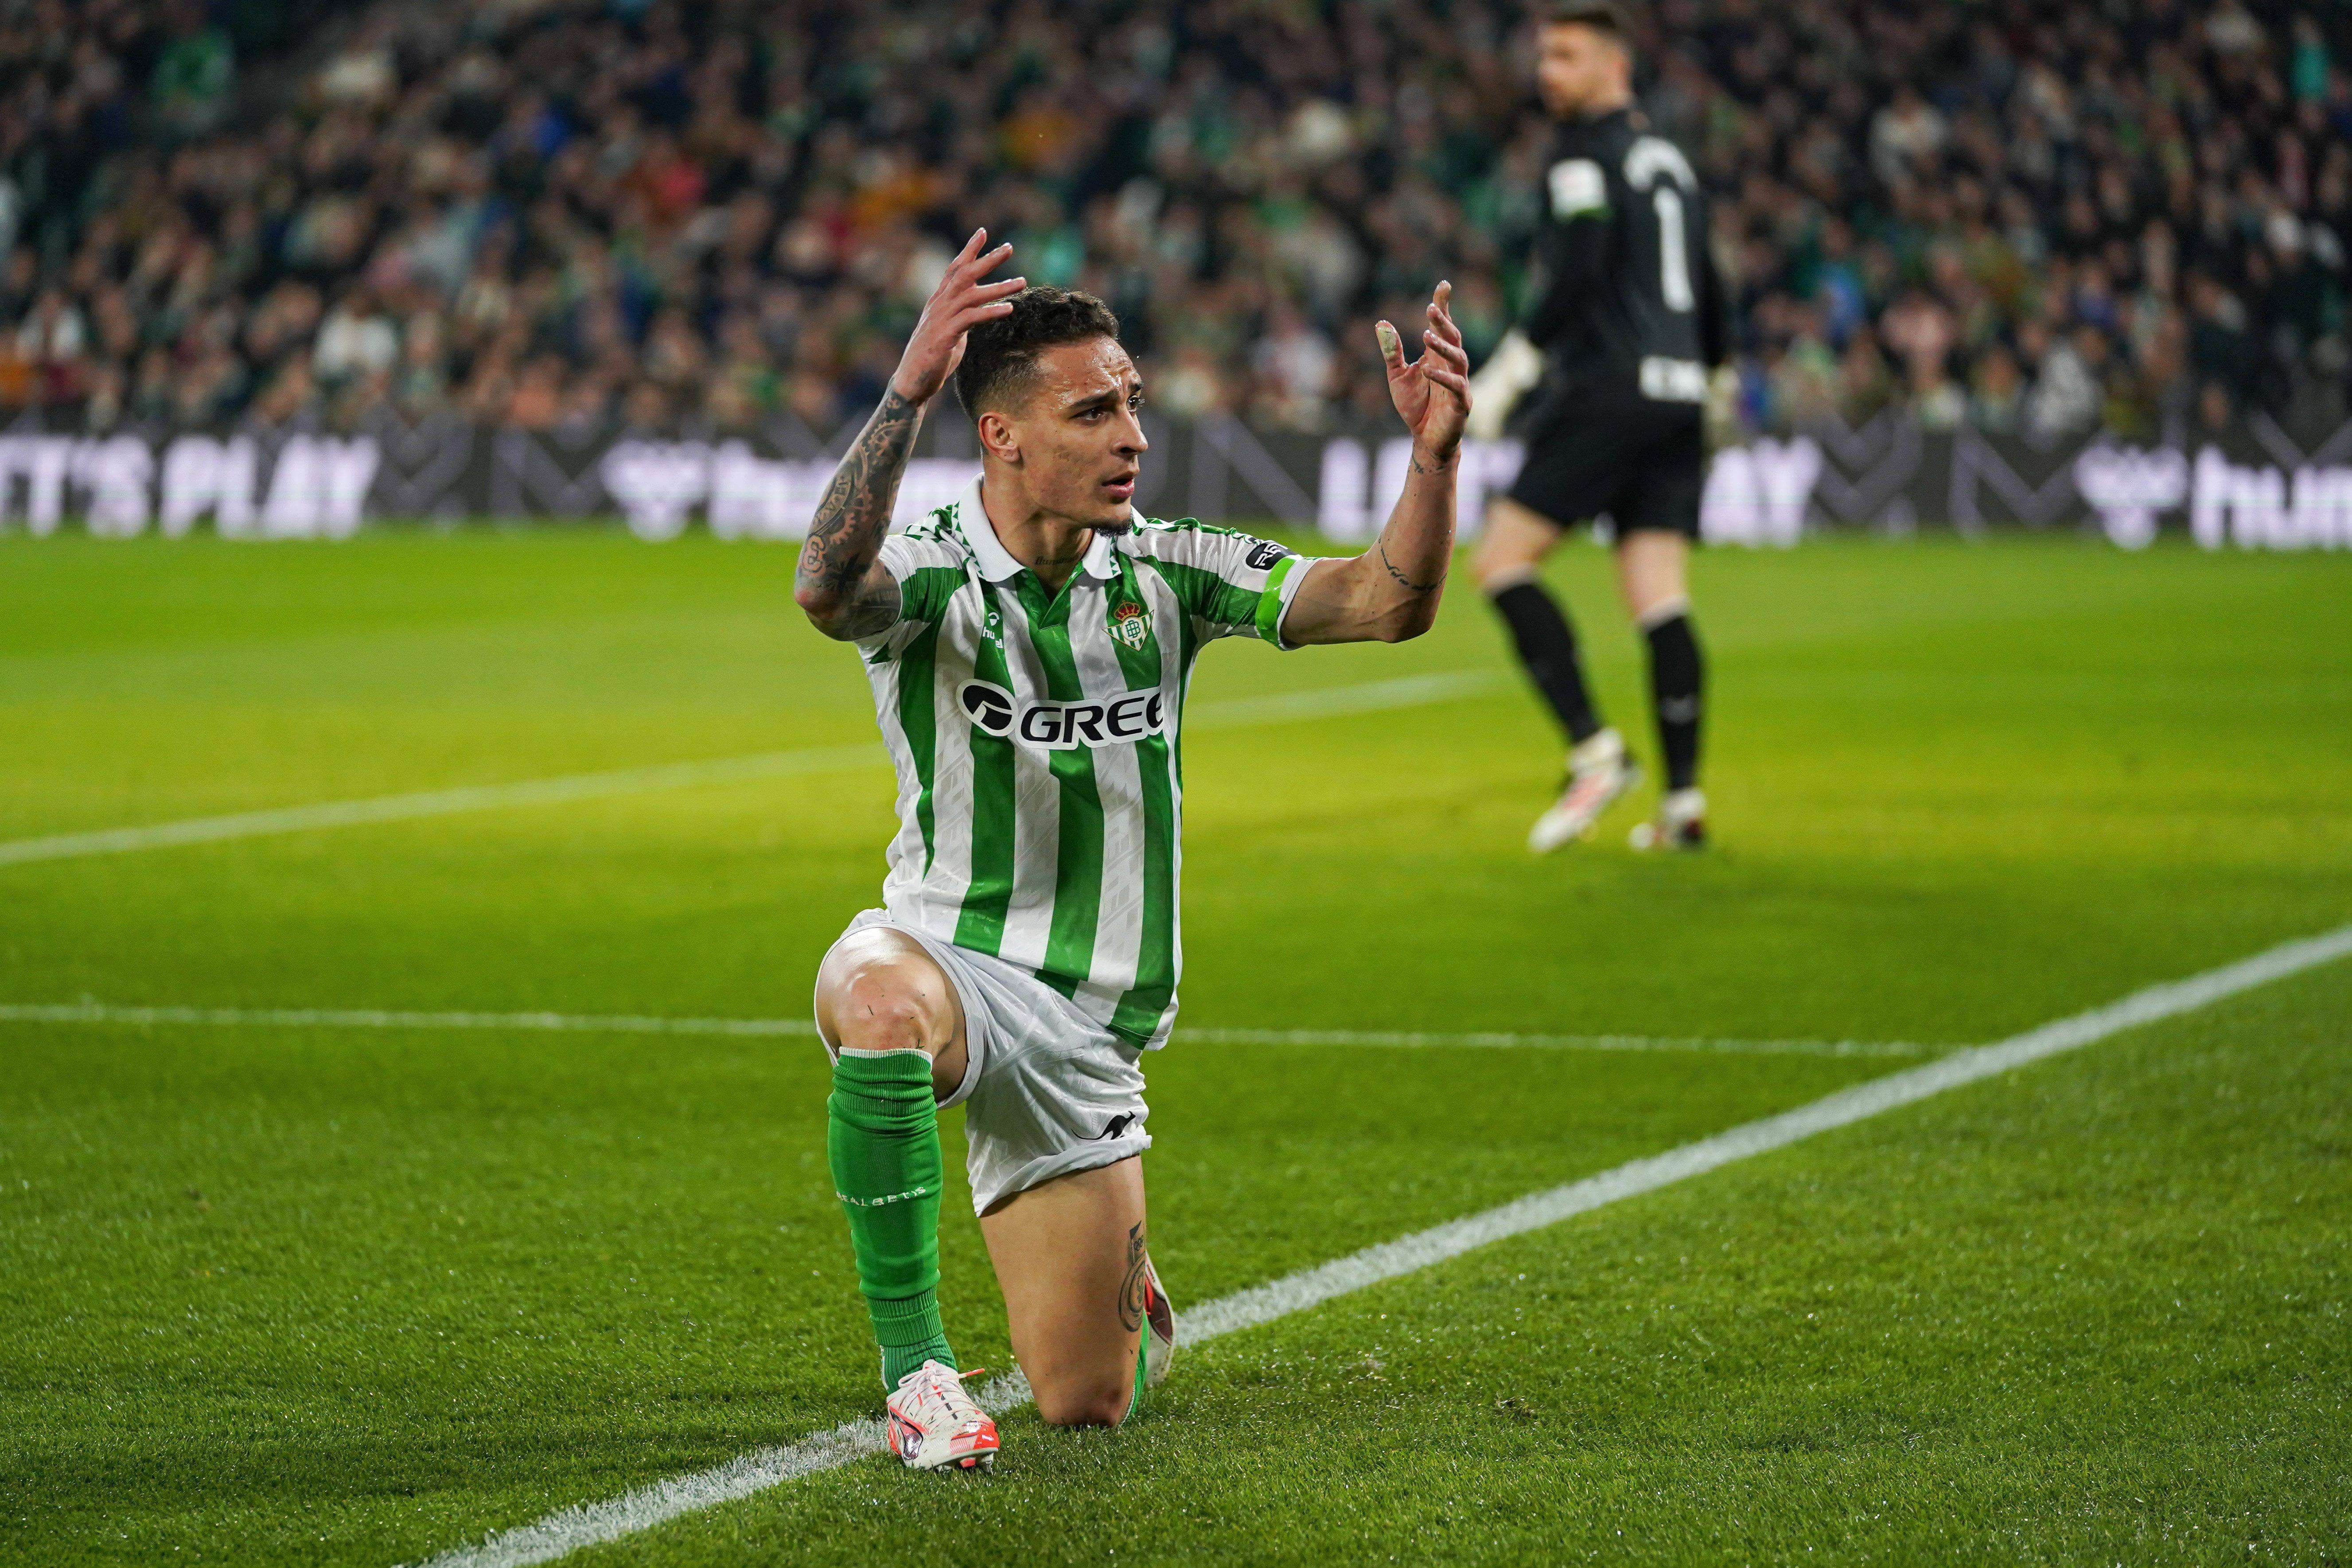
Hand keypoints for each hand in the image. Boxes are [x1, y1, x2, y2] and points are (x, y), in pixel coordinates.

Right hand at [889, 229, 1025, 403]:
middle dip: (987, 259)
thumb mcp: (950, 332)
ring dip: (998, 287)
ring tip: (1022, 281)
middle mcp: (939, 306)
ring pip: (971, 295)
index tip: (983, 233)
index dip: (969, 250)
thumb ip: (962, 318)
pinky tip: (1008, 309)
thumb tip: (978, 313)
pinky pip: (971, 319)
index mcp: (939, 302)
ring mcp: (941, 320)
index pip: (954, 269)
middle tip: (1009, 248)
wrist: (911, 382)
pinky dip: (990, 312)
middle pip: (964, 274)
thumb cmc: (932, 359)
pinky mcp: (945, 337)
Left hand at [1377, 280, 1470, 460]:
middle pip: (1453, 337)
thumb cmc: (1415, 406)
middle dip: (1444, 322)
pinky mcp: (1461, 403)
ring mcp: (1459, 384)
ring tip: (1427, 336)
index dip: (1444, 306)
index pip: (1443, 326)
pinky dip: (1443, 378)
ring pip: (1458, 359)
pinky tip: (1428, 370)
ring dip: (1443, 347)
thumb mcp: (1396, 376)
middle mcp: (1451, 366)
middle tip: (1431, 308)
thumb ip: (1392, 352)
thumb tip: (1381, 323)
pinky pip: (1456, 387)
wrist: (1425, 439)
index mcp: (1437, 356)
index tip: (1443, 285)